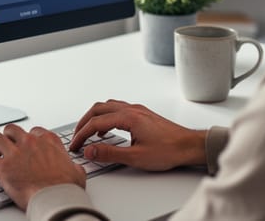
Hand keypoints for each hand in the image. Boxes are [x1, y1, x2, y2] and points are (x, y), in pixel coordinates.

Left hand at [0, 124, 85, 210]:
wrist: (56, 199)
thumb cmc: (66, 187)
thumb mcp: (76, 171)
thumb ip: (72, 165)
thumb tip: (74, 169)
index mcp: (48, 140)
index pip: (33, 132)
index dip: (27, 139)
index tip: (25, 146)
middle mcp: (30, 143)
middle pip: (11, 130)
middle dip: (8, 138)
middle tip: (7, 147)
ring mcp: (15, 153)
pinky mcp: (3, 168)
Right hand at [69, 99, 206, 170]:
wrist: (189, 146)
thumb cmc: (169, 150)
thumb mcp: (136, 157)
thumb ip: (110, 153)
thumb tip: (90, 151)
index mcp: (128, 117)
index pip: (96, 122)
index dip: (82, 134)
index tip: (75, 145)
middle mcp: (132, 110)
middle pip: (98, 109)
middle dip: (84, 123)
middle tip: (77, 137)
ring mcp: (138, 110)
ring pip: (108, 106)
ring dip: (95, 117)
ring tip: (88, 132)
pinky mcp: (142, 114)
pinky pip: (117, 109)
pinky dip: (106, 116)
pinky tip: (107, 129)